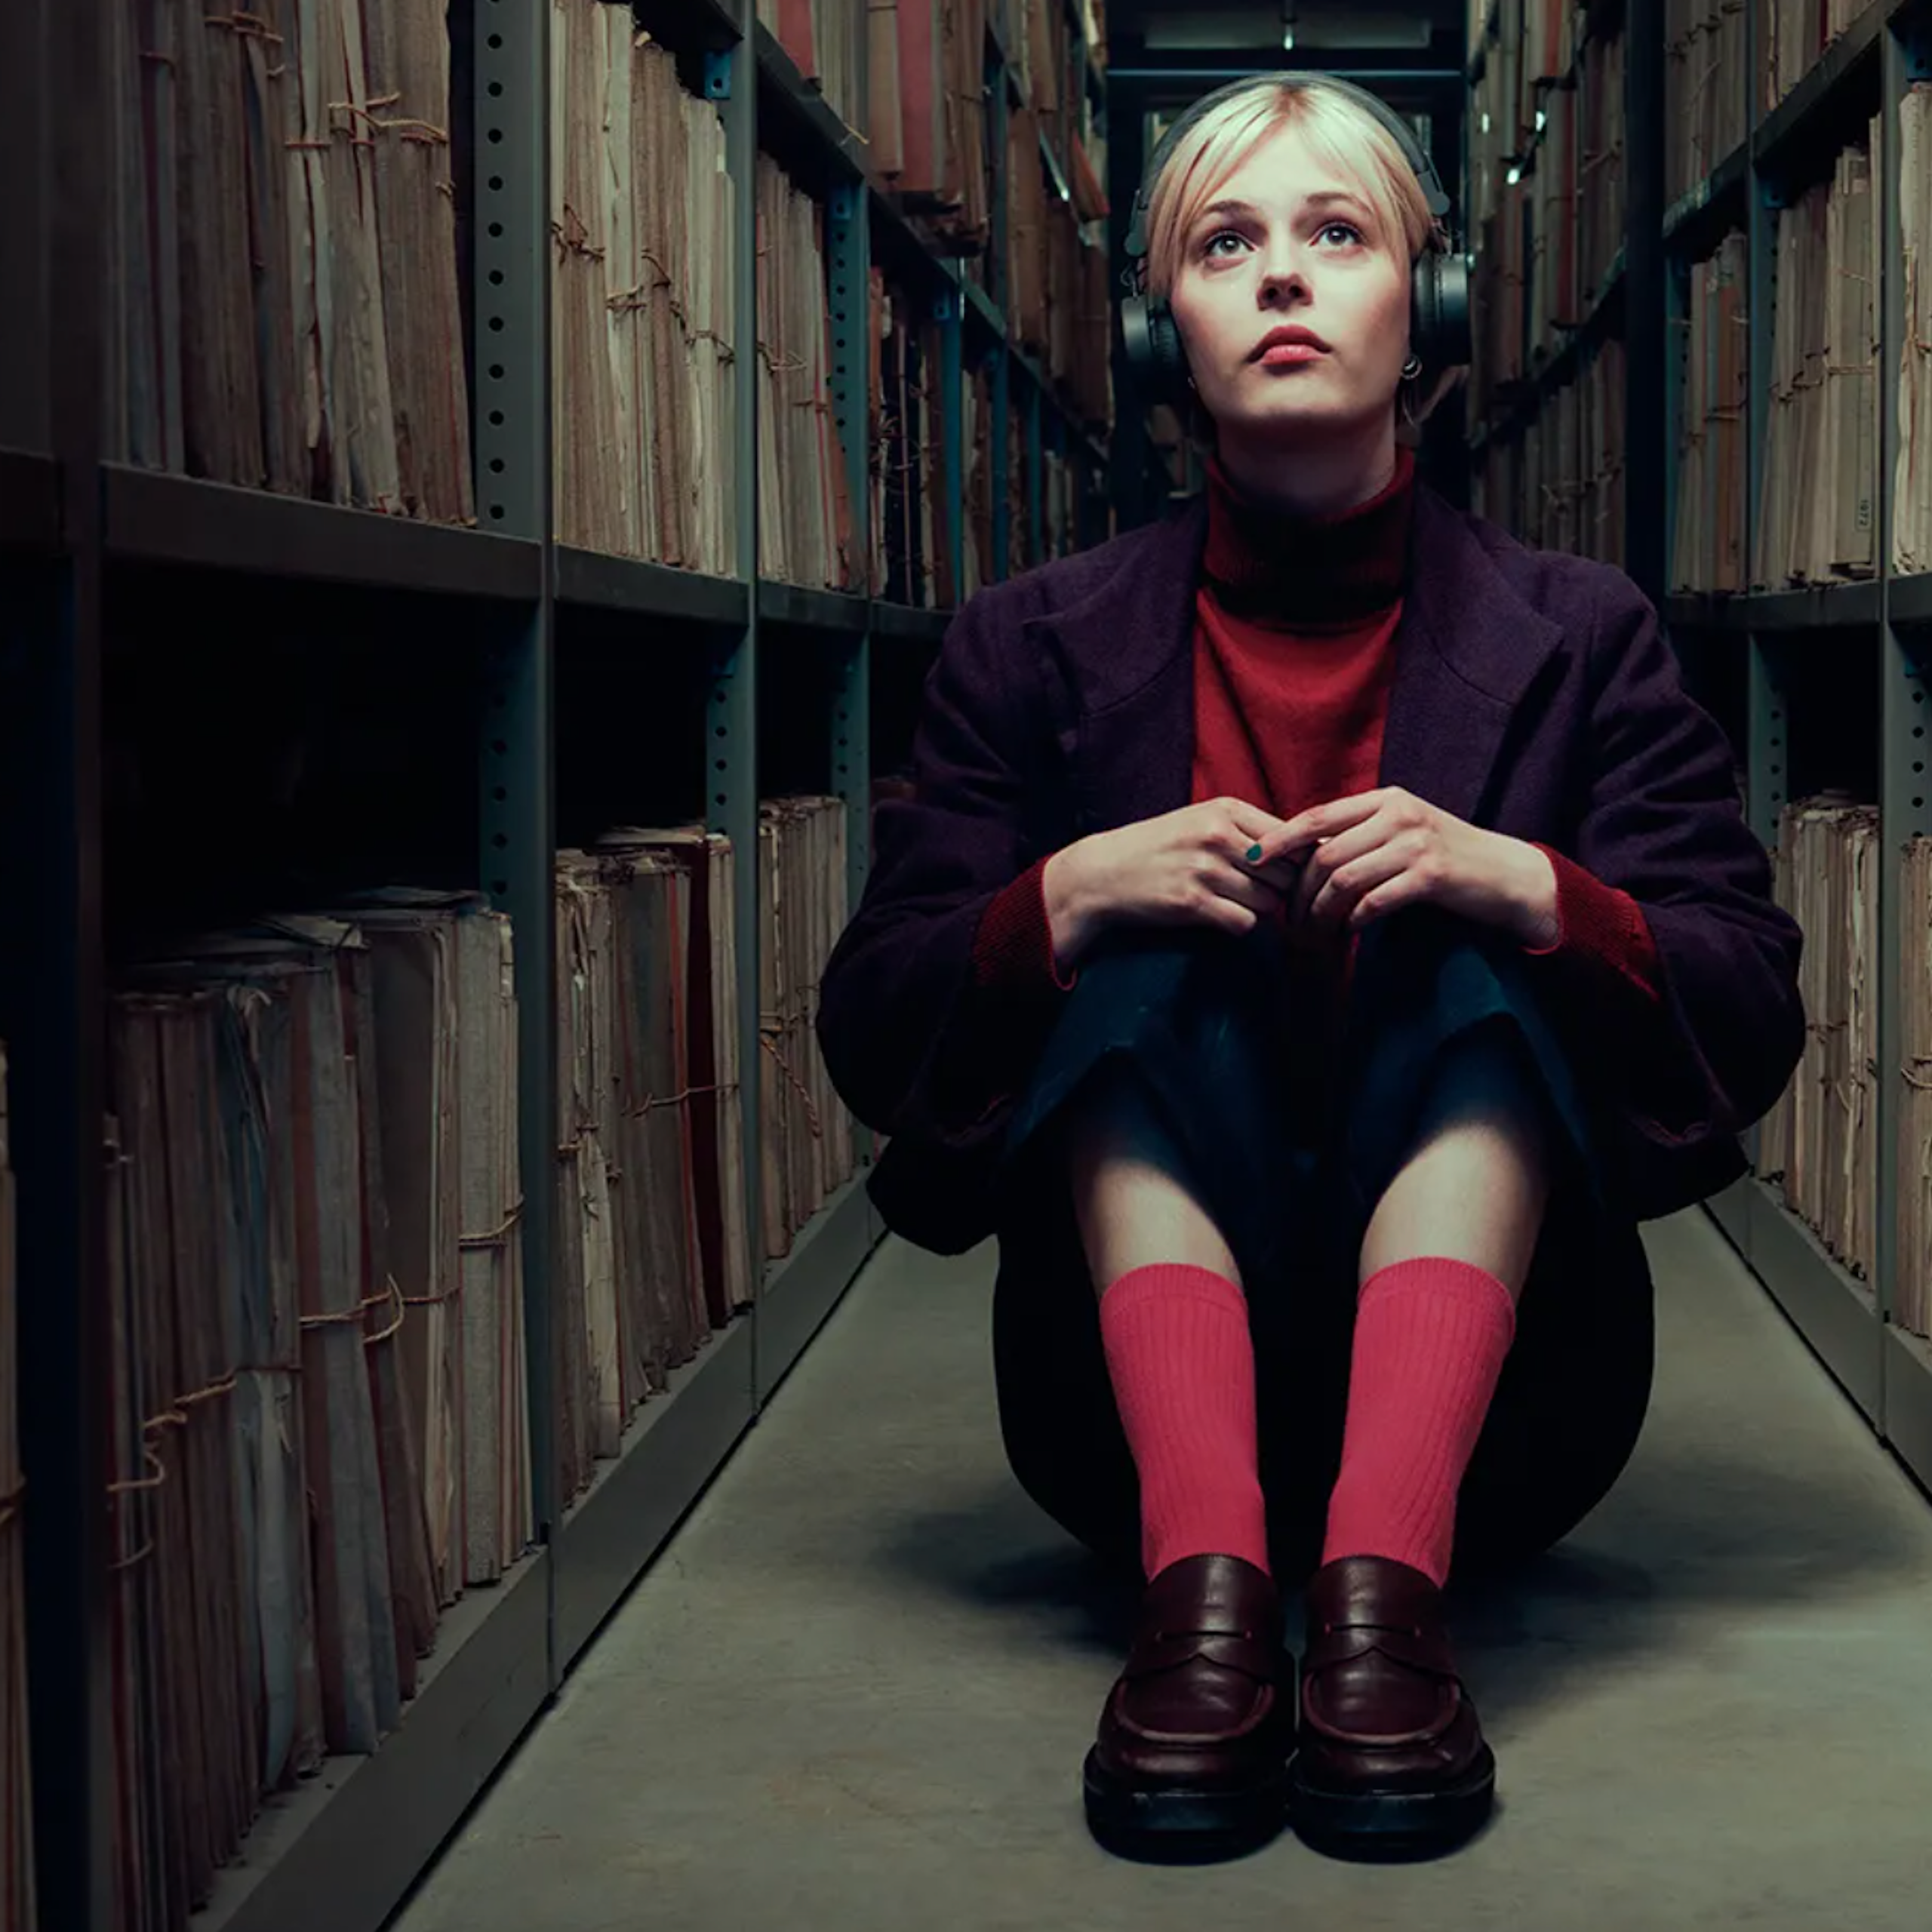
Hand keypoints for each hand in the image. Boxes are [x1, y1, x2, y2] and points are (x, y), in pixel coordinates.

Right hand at [1044, 796, 1296, 966]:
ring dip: (1259, 909)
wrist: (1103, 873)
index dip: (1298, 863)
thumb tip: (1307, 852)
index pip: (1293, 838)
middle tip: (1261, 896)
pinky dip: (1239, 926)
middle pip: (1286, 874)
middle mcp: (1218, 835)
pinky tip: (1221, 918)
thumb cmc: (1159, 848)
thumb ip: (1248, 831)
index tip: (1287, 876)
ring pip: (1269, 901)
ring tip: (1235, 904)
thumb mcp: (1202, 821)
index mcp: (1226, 810)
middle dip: (1280, 890)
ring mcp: (1204, 869)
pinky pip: (1244, 923)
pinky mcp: (1192, 903)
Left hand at [1247, 787, 1559, 943]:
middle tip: (1287, 916)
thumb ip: (1360, 834)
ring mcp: (1417, 843)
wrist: (1505, 874)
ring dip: (1322, 910)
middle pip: (1326, 852)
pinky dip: (1356, 918)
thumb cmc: (1445, 856)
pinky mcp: (1432, 875)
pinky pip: (1376, 900)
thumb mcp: (1402, 831)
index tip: (1252, 859)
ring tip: (1313, 930)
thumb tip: (1303, 852)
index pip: (1318, 816)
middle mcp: (1399, 814)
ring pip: (1346, 878)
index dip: (1280, 838)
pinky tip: (1351, 930)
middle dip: (1299, 889)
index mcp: (1385, 799)